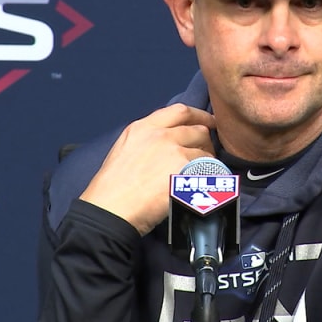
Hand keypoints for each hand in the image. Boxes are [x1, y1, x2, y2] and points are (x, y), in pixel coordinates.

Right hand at [80, 103, 215, 235]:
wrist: (111, 209)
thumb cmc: (112, 188)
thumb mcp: (124, 150)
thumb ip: (147, 140)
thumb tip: (169, 142)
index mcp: (142, 128)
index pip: (180, 111)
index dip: (199, 116)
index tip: (208, 122)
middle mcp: (160, 135)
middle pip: (198, 130)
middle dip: (206, 142)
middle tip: (206, 154)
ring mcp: (174, 151)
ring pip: (205, 151)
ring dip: (208, 162)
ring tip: (202, 175)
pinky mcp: (184, 171)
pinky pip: (208, 170)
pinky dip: (210, 177)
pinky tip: (204, 185)